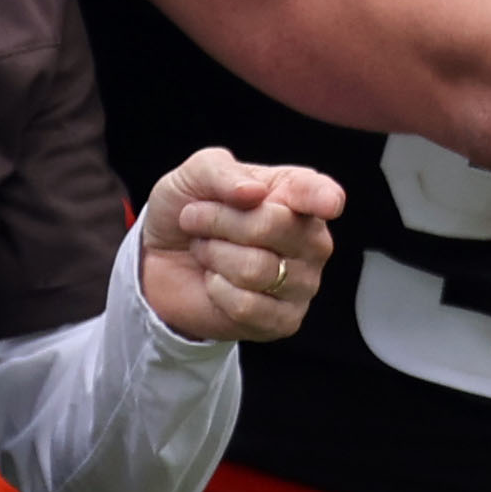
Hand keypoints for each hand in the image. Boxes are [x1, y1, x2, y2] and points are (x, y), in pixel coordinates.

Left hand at [135, 147, 345, 342]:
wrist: (161, 261)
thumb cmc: (190, 210)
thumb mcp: (194, 175)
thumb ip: (221, 171)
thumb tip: (252, 192)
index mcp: (298, 193)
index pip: (321, 193)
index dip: (323, 197)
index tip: (329, 203)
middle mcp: (311, 238)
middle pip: (272, 226)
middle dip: (220, 221)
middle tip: (197, 217)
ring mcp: (303, 282)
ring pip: (255, 268)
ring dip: (214, 256)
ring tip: (207, 250)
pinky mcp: (286, 320)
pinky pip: (247, 306)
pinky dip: (217, 291)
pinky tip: (216, 282)